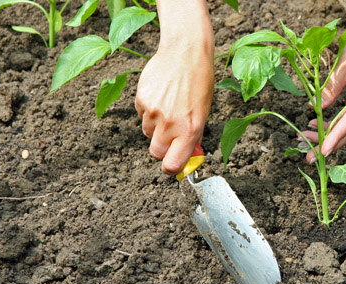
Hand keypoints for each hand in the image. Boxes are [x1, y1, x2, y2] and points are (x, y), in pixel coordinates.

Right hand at [135, 43, 213, 174]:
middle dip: (161, 148)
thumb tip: (188, 155)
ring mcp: (153, 113)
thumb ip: (194, 135)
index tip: (172, 166)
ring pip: (148, 132)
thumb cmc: (199, 82)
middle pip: (156, 153)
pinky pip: (142, 114)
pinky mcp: (141, 100)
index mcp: (190, 130)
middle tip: (170, 136)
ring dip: (155, 126)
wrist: (185, 53)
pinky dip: (149, 110)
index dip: (171, 168)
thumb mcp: (203, 112)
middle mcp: (170, 125)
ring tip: (169, 106)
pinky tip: (161, 95)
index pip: (173, 165)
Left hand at [303, 32, 345, 163]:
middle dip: (329, 146)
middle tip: (310, 158)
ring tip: (306, 140)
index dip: (333, 139)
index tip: (321, 151)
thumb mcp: (345, 64)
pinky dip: (332, 128)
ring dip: (328, 138)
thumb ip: (331, 87)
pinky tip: (315, 125)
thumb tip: (316, 107)